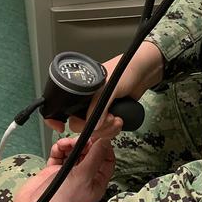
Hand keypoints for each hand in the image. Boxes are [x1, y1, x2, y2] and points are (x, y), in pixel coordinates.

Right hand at [8, 137, 114, 201]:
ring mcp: (68, 173)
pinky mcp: (54, 170)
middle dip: (85, 143)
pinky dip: (59, 148)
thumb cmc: (62, 201)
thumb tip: (105, 141)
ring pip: (74, 151)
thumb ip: (95, 156)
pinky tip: (58, 148)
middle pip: (89, 153)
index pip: (106, 160)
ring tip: (67, 143)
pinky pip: (59, 153)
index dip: (103, 147)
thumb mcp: (83, 176)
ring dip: (71, 144)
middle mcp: (83, 177)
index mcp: (95, 182)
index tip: (98, 136)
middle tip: (81, 138)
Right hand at [45, 41, 162, 139]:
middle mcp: (86, 100)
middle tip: (110, 119)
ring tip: (118, 120)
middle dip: (94, 127)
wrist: (144, 72)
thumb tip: (91, 126)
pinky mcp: (109, 115)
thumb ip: (99, 107)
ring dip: (106, 130)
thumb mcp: (109, 87)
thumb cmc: (124, 70)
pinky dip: (112, 130)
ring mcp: (97, 109)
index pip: (63, 107)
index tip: (60, 127)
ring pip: (92, 130)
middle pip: (78, 124)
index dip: (57, 119)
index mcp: (81, 90)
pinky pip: (104, 130)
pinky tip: (120, 122)